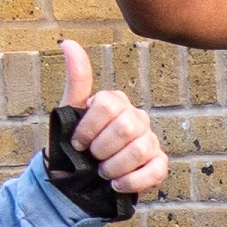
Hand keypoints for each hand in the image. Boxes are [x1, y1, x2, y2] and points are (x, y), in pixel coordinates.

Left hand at [52, 38, 168, 199]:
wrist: (75, 183)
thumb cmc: (74, 146)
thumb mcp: (69, 113)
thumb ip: (76, 80)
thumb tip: (67, 41)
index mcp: (117, 102)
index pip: (107, 105)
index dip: (88, 128)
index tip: (77, 142)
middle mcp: (137, 118)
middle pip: (126, 127)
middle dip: (102, 149)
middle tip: (92, 158)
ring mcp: (150, 141)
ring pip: (140, 149)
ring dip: (114, 167)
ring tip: (102, 173)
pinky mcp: (158, 165)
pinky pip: (156, 170)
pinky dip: (131, 181)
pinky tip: (115, 185)